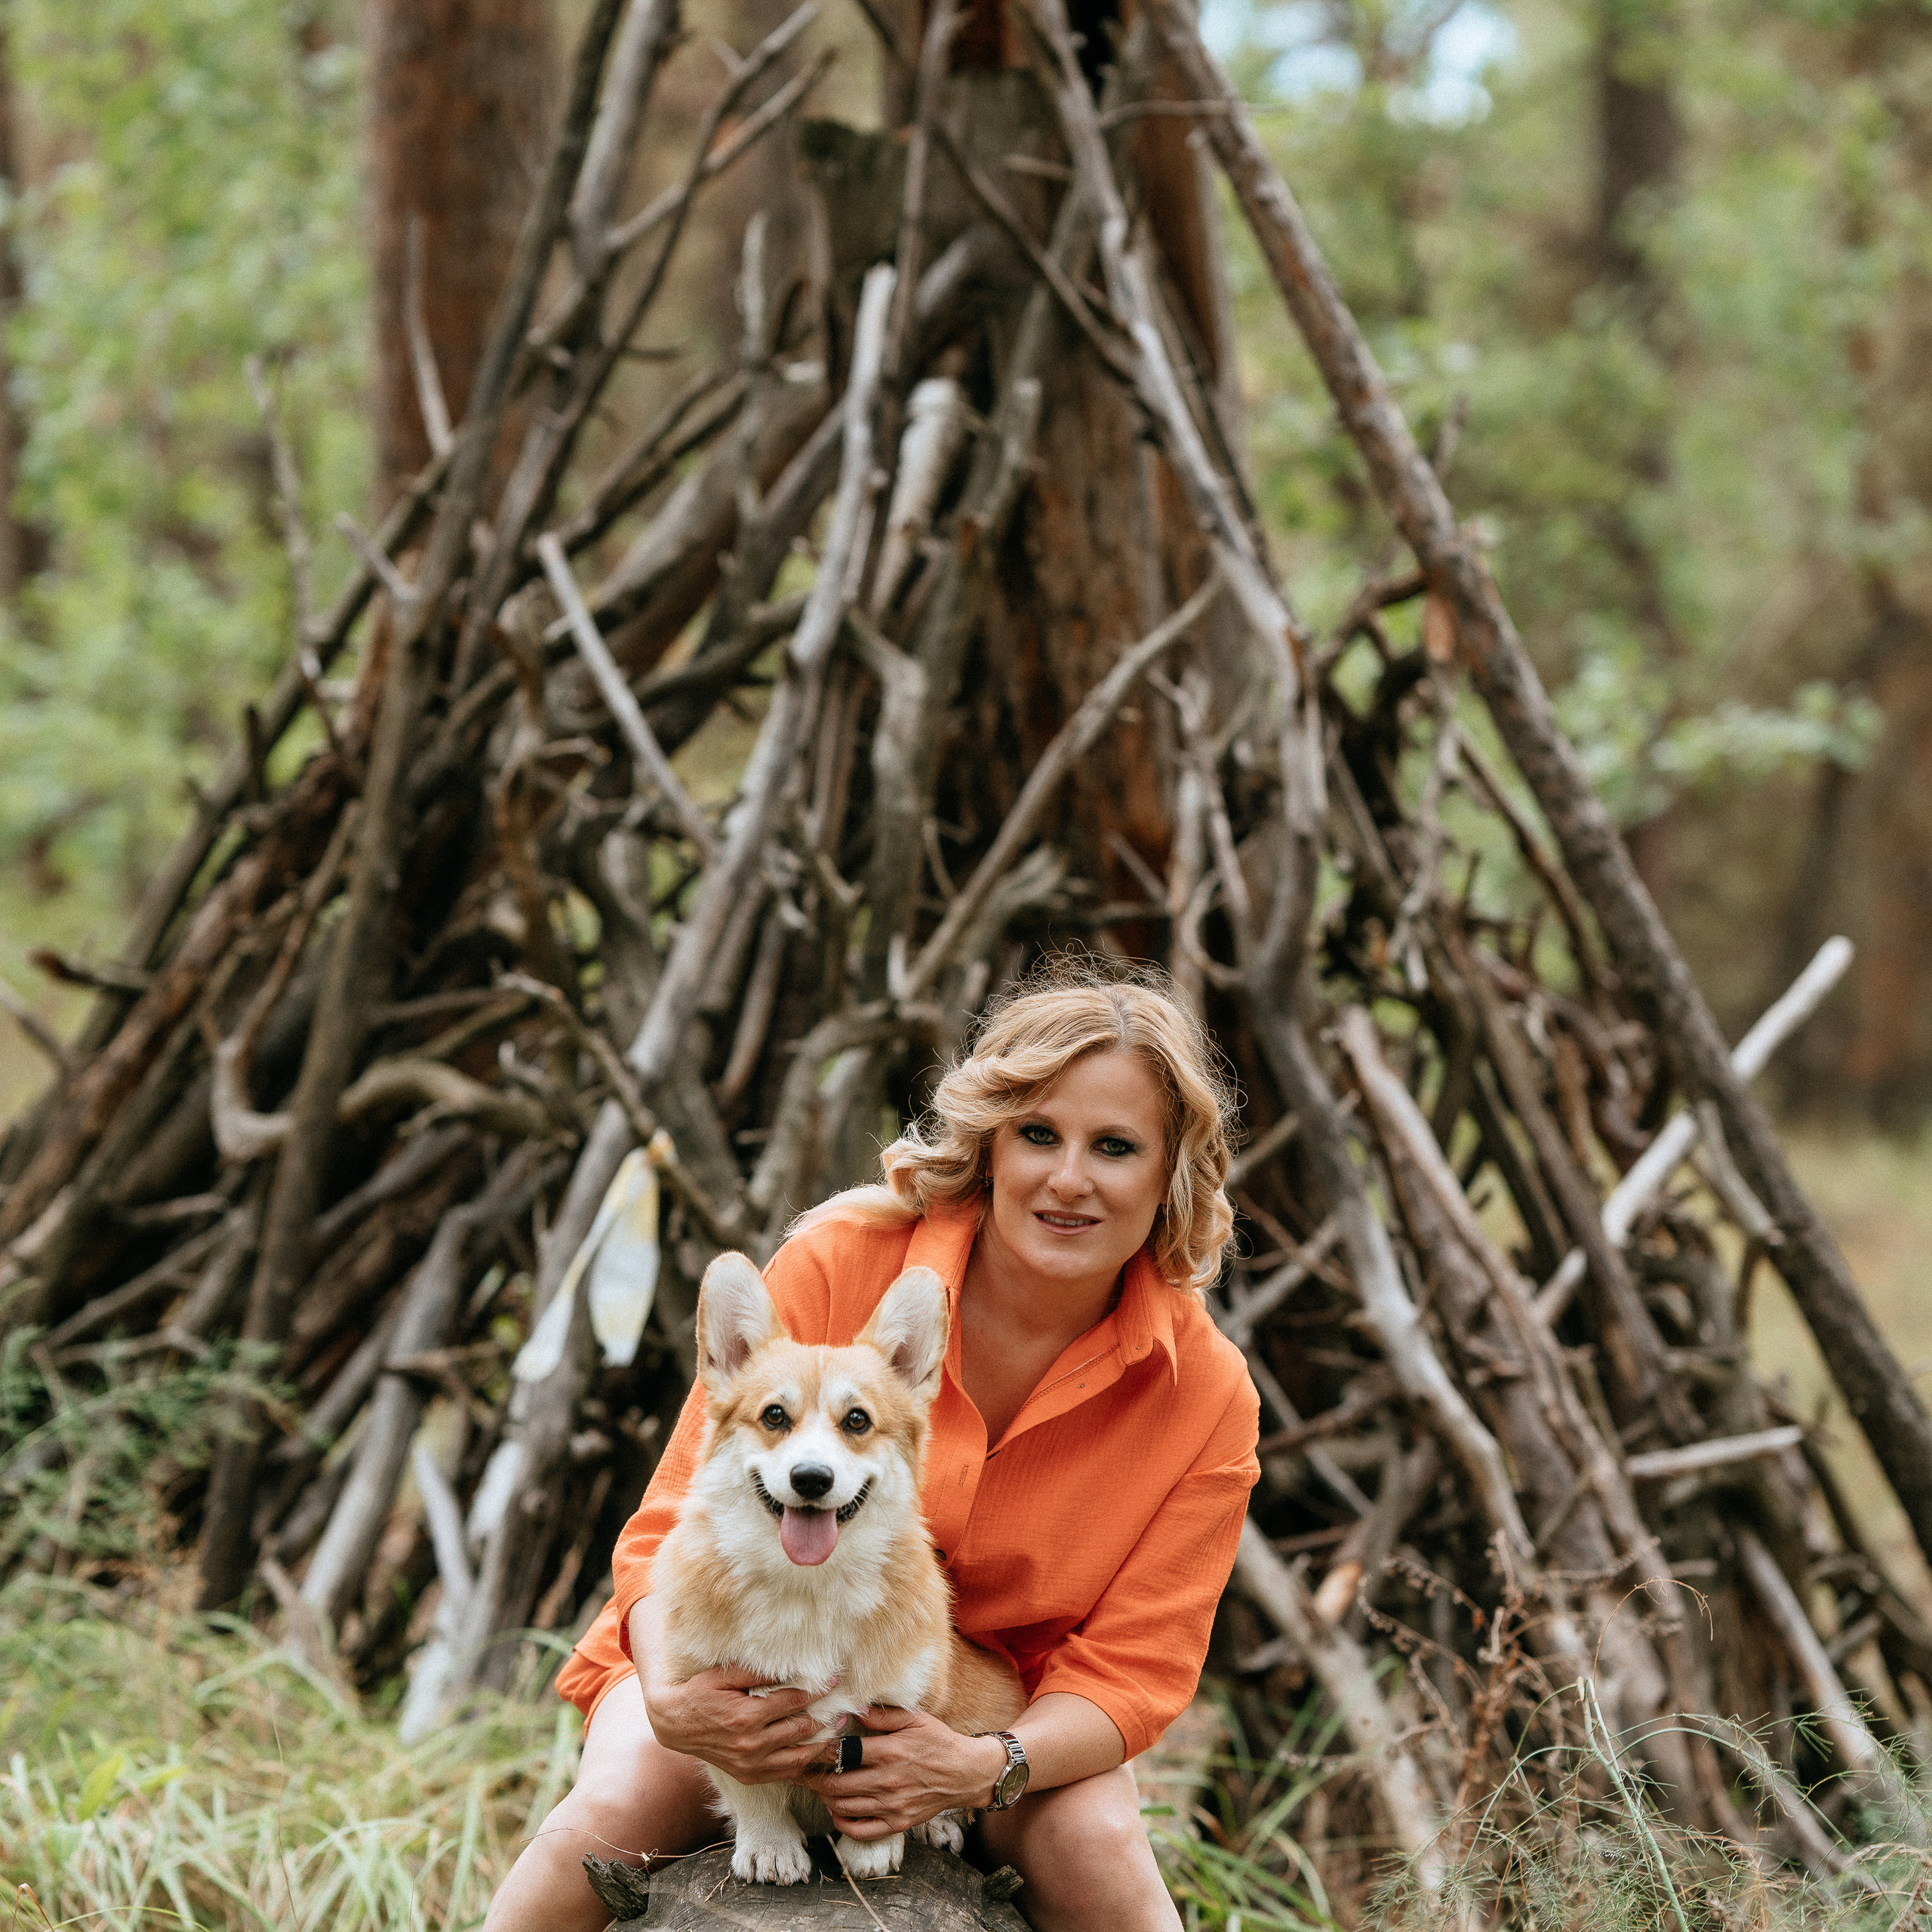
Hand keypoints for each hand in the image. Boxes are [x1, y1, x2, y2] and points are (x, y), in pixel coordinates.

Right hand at [640, 1656, 834, 1785]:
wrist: (675, 1725)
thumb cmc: (700, 1693)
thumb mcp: (725, 1675)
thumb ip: (758, 1673)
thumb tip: (792, 1667)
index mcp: (746, 1716)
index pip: (793, 1701)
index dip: (817, 1690)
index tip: (834, 1680)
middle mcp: (751, 1744)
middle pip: (801, 1730)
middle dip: (825, 1717)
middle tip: (845, 1706)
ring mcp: (750, 1764)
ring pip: (798, 1758)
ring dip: (821, 1745)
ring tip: (838, 1732)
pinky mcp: (748, 1776)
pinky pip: (784, 1774)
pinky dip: (803, 1765)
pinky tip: (815, 1753)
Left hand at [797, 1705, 1009, 1840]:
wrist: (965, 1773)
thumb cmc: (939, 1741)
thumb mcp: (915, 1718)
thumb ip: (883, 1715)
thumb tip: (855, 1709)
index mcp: (890, 1751)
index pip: (842, 1753)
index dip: (819, 1752)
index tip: (807, 1748)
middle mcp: (887, 1781)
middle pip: (836, 1784)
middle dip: (813, 1778)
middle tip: (800, 1771)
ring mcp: (892, 1806)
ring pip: (844, 1807)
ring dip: (823, 1798)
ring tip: (814, 1787)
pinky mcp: (897, 1823)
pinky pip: (861, 1830)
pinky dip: (842, 1823)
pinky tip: (835, 1810)